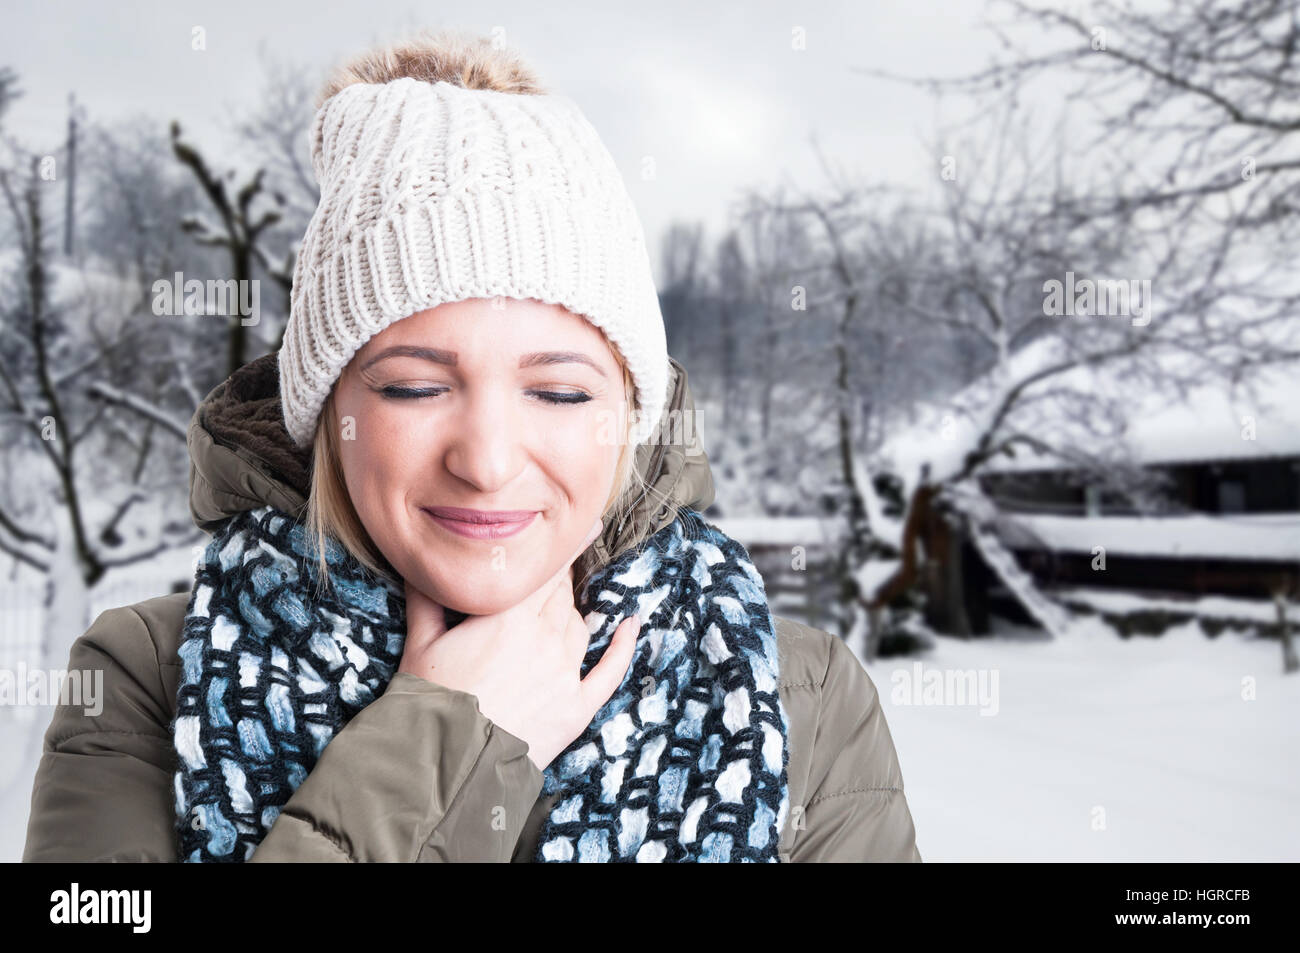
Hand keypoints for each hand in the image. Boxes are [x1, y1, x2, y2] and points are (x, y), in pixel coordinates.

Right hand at [399, 518, 640, 771]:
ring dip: (572, 613)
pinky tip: (631, 626)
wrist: (449, 763)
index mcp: (511, 616)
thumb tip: (421, 566)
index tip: (587, 521)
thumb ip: (428, 598)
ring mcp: (565, 673)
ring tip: (563, 605)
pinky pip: (609, 671)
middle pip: (562, 596)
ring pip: (579, 627)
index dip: (567, 546)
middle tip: (551, 572)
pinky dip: (623, 647)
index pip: (547, 570)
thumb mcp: (422, 642)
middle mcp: (546, 637)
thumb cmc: (431, 701)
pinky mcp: (576, 707)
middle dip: (557, 583)